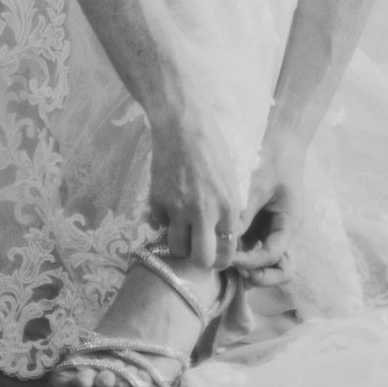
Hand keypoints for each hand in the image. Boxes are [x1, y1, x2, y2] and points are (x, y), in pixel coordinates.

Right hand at [144, 96, 244, 273]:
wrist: (183, 126)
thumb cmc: (213, 147)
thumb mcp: (230, 179)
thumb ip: (227, 208)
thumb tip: (222, 234)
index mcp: (227, 207)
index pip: (227, 252)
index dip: (222, 259)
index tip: (217, 256)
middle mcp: (204, 213)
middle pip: (201, 260)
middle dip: (200, 260)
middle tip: (197, 250)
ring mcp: (178, 210)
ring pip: (176, 247)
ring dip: (179, 242)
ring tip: (182, 229)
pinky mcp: (157, 202)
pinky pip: (158, 224)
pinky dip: (162, 220)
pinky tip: (168, 205)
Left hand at [234, 134, 306, 285]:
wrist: (281, 140)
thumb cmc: (273, 160)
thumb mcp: (258, 185)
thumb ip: (244, 214)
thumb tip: (225, 239)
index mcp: (289, 224)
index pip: (272, 256)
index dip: (251, 262)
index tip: (230, 257)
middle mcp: (283, 233)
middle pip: (279, 271)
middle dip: (259, 276)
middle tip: (234, 268)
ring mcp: (271, 232)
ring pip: (266, 265)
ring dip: (250, 269)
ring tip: (228, 263)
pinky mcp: (260, 227)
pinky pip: (252, 250)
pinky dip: (241, 255)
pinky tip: (224, 249)